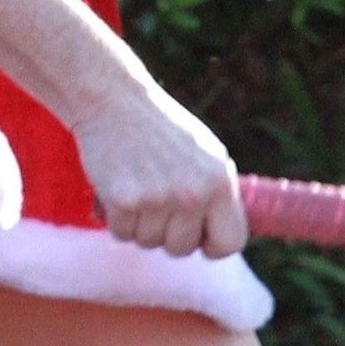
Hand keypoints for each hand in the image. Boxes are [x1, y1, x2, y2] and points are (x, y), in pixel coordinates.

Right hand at [68, 69, 248, 259]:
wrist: (113, 97)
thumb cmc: (158, 127)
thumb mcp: (204, 153)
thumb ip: (215, 192)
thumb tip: (222, 234)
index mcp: (219, 180)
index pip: (230, 242)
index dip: (210, 243)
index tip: (195, 233)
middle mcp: (193, 192)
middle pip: (182, 248)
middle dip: (166, 231)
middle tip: (154, 196)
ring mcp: (158, 198)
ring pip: (149, 243)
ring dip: (139, 223)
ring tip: (136, 184)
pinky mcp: (125, 200)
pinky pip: (122, 234)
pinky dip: (116, 217)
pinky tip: (117, 186)